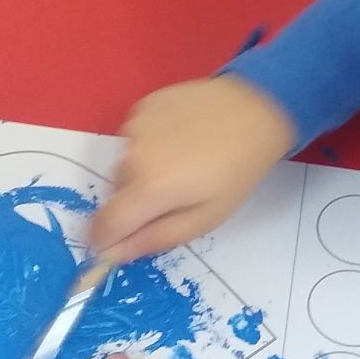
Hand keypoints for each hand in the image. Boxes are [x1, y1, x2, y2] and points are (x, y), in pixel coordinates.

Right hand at [93, 75, 295, 263]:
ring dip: (143, 171)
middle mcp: (133, 156)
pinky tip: (181, 138)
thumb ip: (157, 238)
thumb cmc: (237, 171)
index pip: (103, 225)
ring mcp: (135, 126)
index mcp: (149, 188)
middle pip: (117, 193)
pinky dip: (149, 144)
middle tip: (175, 195)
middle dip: (136, 202)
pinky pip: (134, 136)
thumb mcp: (206, 217)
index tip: (121, 242)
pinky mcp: (143, 106)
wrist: (256, 110)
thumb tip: (116, 253)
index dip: (107, 240)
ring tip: (183, 162)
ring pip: (125, 163)